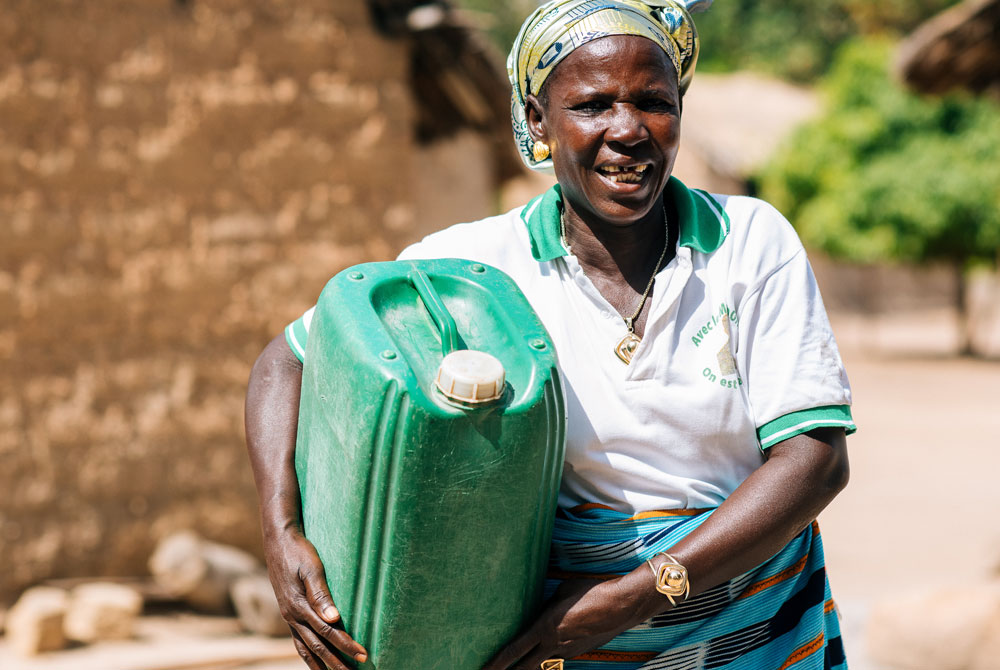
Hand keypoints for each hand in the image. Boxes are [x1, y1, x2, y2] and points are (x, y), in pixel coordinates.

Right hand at [264, 527, 367, 669]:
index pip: (328, 632)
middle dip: (336, 663)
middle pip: (318, 646)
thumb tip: (334, 619)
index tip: (363, 655)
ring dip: (321, 664)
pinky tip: (314, 660)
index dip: (346, 645)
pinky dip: (307, 654)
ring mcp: (289, 616)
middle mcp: (293, 615)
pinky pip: (298, 640)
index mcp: (300, 606)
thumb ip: (321, 594)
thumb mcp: (311, 568)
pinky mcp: (288, 612)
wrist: (278, 540)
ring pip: (306, 647)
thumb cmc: (299, 551)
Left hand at [483, 577, 660, 669]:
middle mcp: (554, 645)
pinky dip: (554, 648)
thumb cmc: (590, 591)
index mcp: (544, 628)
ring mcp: (568, 651)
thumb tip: (542, 612)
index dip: (495, 663)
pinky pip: (561, 652)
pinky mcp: (580, 651)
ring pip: (545, 659)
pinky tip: (562, 634)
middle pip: (525, 667)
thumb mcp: (561, 591)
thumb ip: (546, 605)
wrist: (622, 605)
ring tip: (529, 654)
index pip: (513, 651)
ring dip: (535, 658)